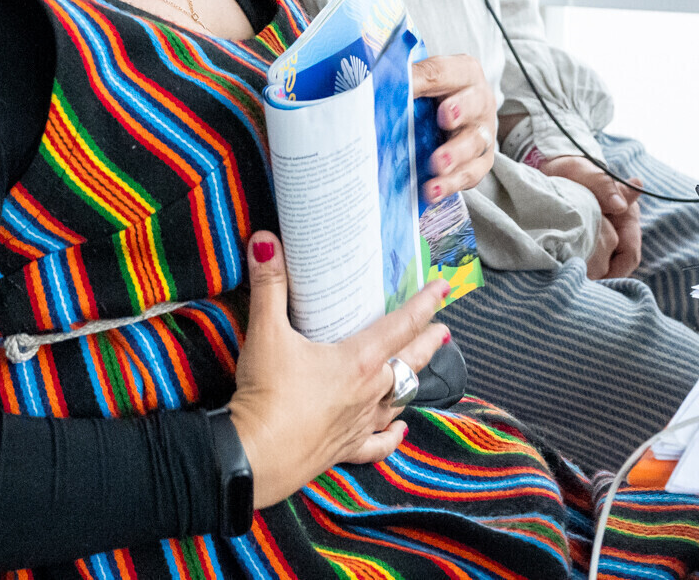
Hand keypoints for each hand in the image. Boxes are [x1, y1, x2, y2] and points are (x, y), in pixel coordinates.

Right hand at [227, 233, 450, 508]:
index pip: (401, 324)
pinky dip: (391, 437)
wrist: (254, 457)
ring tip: (426, 369)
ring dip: (415, 382)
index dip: (425, 303)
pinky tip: (400, 430)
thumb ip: (270, 285)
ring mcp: (359, 423)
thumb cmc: (267, 394)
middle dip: (428, 342)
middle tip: (443, 329)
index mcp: (358, 360)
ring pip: (400, 399)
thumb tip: (265, 240)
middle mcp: (369, 391)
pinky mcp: (344, 450)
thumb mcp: (266, 333)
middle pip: (410, 361)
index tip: (444, 288)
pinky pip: (376, 444)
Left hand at [413, 54, 496, 203]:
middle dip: (460, 110)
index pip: (444, 72)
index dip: (428, 80)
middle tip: (444, 119)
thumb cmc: (432, 96)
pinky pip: (471, 173)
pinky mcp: (481, 161)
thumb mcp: (420, 82)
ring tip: (437, 165)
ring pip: (475, 142)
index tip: (409, 87)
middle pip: (474, 103)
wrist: (450, 119)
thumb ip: (404, 81)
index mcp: (462, 73)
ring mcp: (483, 132)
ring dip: (455, 154)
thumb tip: (376, 87)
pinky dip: (451, 184)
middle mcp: (479, 100)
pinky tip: (432, 191)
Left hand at [541, 155, 643, 280]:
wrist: (555, 170)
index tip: (594, 278)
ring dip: (590, 276)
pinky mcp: (590, 245)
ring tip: (568, 281)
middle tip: (576, 284)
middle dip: (600, 278)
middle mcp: (621, 231)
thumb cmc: (574, 169)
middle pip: (618, 268)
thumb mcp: (585, 172)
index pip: (630, 253)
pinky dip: (580, 271)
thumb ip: (603, 185)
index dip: (615, 270)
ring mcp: (606, 241)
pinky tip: (564, 274)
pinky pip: (589, 266)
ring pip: (604, 270)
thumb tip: (620, 205)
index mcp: (628, 215)